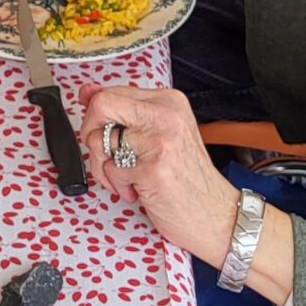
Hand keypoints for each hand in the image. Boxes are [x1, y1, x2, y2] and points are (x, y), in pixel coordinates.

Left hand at [78, 84, 244, 267]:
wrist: (217, 214)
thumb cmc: (187, 178)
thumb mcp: (159, 134)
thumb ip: (124, 111)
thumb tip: (87, 91)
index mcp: (168, 101)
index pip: (110, 92)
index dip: (96, 116)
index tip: (102, 132)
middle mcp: (166, 115)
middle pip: (101, 106)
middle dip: (92, 134)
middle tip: (108, 155)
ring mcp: (160, 141)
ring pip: (99, 140)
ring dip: (105, 167)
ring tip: (128, 177)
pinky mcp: (152, 169)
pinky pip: (110, 170)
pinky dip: (118, 186)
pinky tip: (140, 190)